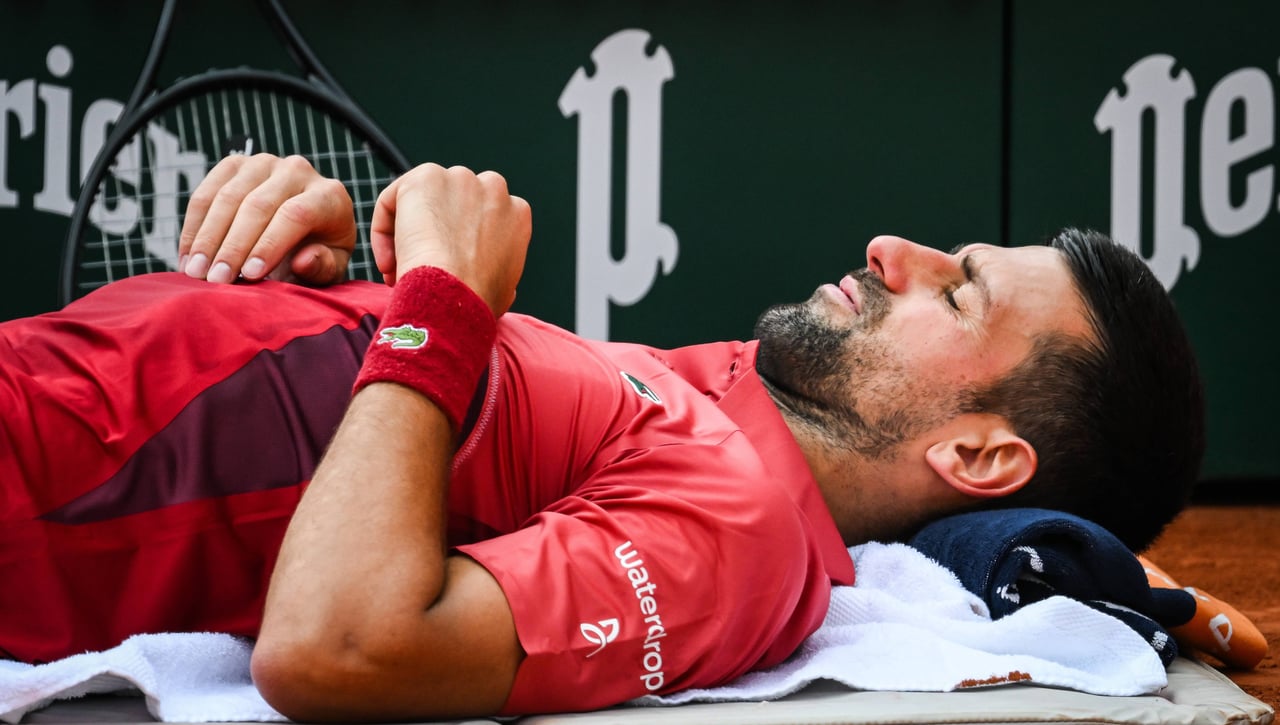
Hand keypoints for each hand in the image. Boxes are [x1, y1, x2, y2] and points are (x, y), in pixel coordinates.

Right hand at [178, 153, 356, 284]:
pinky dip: (193, 227)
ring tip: (194, 272)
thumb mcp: (331, 267)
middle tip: (214, 280)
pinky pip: (206, 194)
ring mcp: (264, 163)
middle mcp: (298, 170)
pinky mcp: (234, 165)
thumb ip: (322, 267)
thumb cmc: (319, 253)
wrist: (306, 227)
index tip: (249, 276)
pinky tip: (187, 257)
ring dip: (207, 238)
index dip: (269, 245)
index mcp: (329, 195)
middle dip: (232, 246)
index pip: (296, 215)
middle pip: (258, 206)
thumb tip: (303, 260)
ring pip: (228, 198)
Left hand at [371, 163, 530, 316]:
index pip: (482, 216)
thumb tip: (492, 277)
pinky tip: (388, 262)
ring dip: (407, 232)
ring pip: (421, 201)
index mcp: (516, 212)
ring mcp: (460, 179)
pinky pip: (393, 199)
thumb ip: (498, 269)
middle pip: (452, 203)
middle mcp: (493, 188)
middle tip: (419, 266)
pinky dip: (383, 229)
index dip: (459, 242)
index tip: (446, 267)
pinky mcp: (426, 177)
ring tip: (399, 268)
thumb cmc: (478, 302)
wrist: (456, 294)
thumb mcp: (504, 288)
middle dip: (435, 230)